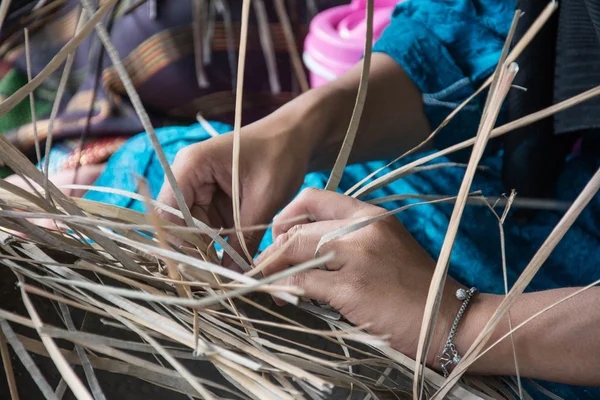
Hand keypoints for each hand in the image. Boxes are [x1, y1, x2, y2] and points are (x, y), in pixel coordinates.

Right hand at [157, 117, 309, 268]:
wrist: (297, 138)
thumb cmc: (281, 156)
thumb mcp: (265, 198)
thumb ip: (244, 237)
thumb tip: (231, 275)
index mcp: (191, 165)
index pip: (168, 211)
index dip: (181, 242)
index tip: (203, 268)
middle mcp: (187, 176)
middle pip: (176, 223)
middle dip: (196, 250)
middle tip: (218, 276)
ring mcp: (198, 187)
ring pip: (191, 229)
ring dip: (208, 249)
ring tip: (228, 271)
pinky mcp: (211, 198)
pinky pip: (207, 227)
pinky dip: (218, 243)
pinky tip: (233, 257)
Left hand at [257, 188, 467, 366]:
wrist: (448, 320)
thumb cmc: (415, 289)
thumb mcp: (384, 249)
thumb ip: (346, 242)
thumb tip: (300, 254)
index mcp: (370, 215)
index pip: (314, 196)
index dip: (287, 216)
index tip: (279, 237)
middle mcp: (363, 228)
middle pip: (298, 227)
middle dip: (273, 247)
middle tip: (265, 267)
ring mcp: (359, 256)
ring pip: (294, 250)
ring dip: (272, 267)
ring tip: (269, 283)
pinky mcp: (353, 287)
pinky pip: (302, 282)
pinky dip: (284, 289)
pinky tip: (282, 296)